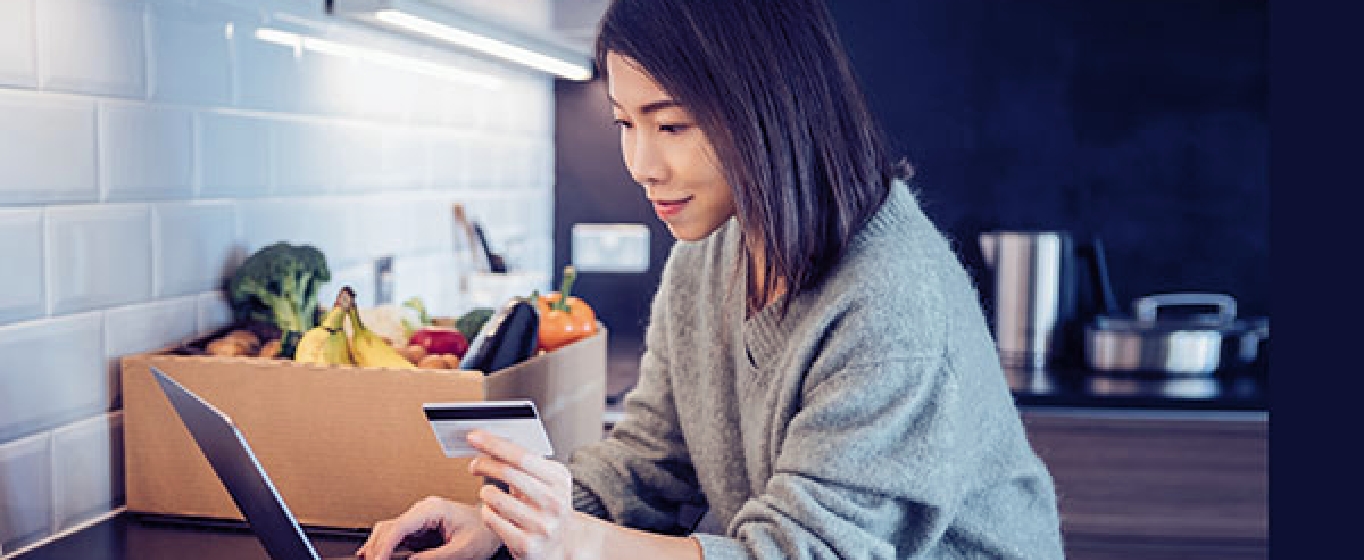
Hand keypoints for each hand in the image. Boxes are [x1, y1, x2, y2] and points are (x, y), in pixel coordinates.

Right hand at [357, 495, 502, 559]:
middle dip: (377, 547)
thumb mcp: (464, 550)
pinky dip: (386, 546)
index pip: (399, 526)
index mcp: (433, 509)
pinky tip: (379, 555)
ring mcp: (421, 518)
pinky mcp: (421, 528)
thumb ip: (436, 556)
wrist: (496, 524)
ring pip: (389, 531)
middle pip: (388, 527)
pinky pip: (398, 536)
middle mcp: (423, 511)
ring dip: (379, 547)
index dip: (384, 546)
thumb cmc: (485, 532)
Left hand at [467, 429, 586, 558]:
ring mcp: (540, 526)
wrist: (564, 544)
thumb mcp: (548, 481)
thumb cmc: (548, 506)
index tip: (474, 437)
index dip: (495, 444)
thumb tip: (492, 444)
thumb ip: (526, 463)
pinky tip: (493, 511)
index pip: (522, 456)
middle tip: (474, 464)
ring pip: (495, 498)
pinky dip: (486, 512)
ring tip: (490, 494)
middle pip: (508, 473)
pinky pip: (492, 519)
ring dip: (486, 492)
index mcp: (559, 480)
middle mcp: (553, 503)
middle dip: (484, 464)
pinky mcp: (526, 545)